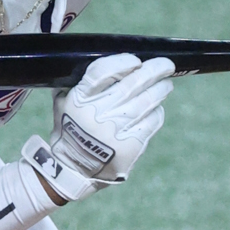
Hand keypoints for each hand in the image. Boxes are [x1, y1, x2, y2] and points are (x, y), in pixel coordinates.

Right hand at [22, 53, 176, 200]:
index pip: (103, 72)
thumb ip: (79, 84)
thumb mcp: (63, 103)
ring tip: (165, 84)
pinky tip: (155, 109)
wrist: (73, 170)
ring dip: (160, 89)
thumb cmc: (71, 130)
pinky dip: (156, 113)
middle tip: (165, 65)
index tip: (135, 61)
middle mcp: (97, 114)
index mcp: (79, 100)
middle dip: (154, 71)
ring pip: (147, 102)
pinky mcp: (130, 146)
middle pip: (132, 84)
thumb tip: (107, 59)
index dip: (123, 63)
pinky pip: (152, 122)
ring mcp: (115, 131)